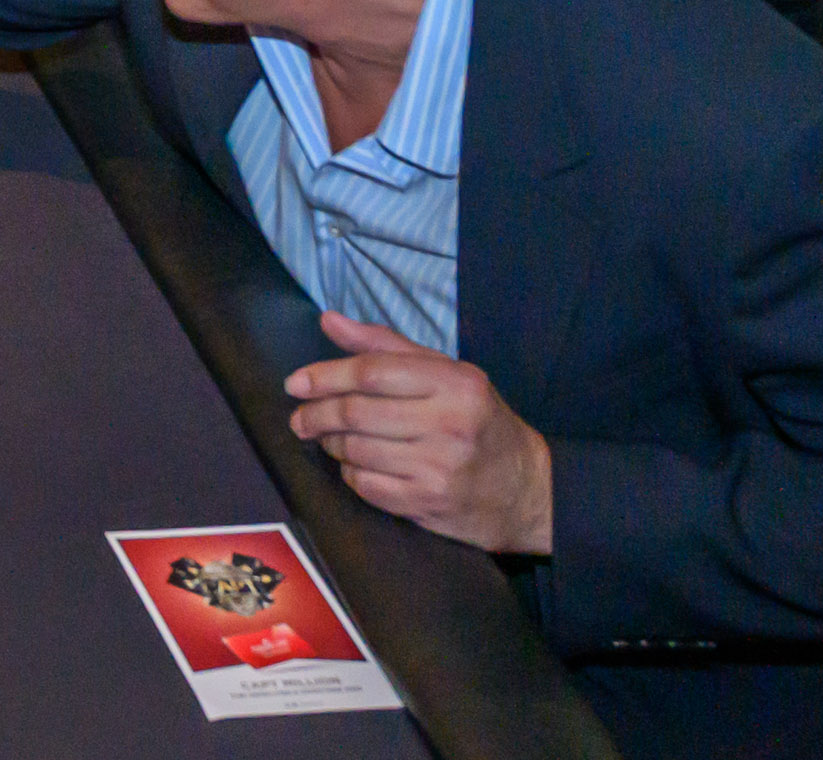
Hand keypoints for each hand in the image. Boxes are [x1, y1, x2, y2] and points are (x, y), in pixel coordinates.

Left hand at [285, 313, 554, 555]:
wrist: (526, 489)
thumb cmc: (478, 421)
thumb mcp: (445, 373)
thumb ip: (385, 346)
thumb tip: (329, 320)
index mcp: (456, 383)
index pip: (372, 372)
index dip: (325, 375)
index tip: (296, 383)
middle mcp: (450, 423)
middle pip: (357, 413)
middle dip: (317, 414)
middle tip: (299, 418)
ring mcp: (440, 468)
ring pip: (356, 451)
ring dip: (330, 444)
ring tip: (326, 438)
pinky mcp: (430, 503)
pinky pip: (366, 486)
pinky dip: (349, 474)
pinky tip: (353, 465)